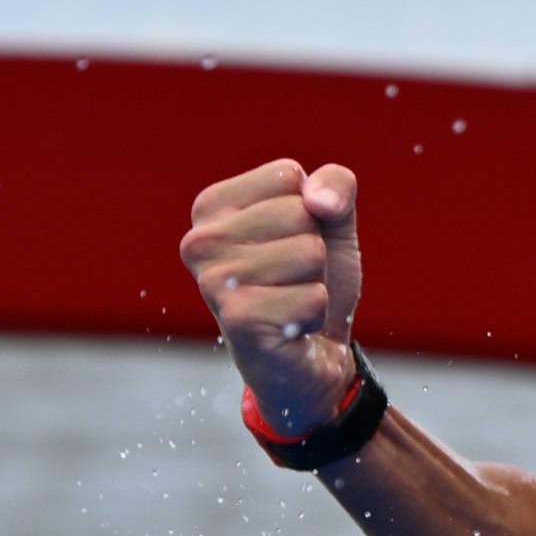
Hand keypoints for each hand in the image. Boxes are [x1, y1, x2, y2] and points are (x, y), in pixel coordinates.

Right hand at [180, 156, 366, 434]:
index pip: (288, 175)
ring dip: (314, 282)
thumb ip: (335, 185)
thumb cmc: (309, 282)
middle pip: (300, 212)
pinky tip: (291, 327)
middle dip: (313, 248)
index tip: (288, 244)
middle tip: (291, 280)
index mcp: (211, 207)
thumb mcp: (331, 221)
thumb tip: (319, 201)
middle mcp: (200, 240)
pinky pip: (312, 296)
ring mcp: (214, 281)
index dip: (309, 210)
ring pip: (309, 252)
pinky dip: (314, 313)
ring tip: (289, 301)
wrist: (308, 359)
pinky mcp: (237, 319)